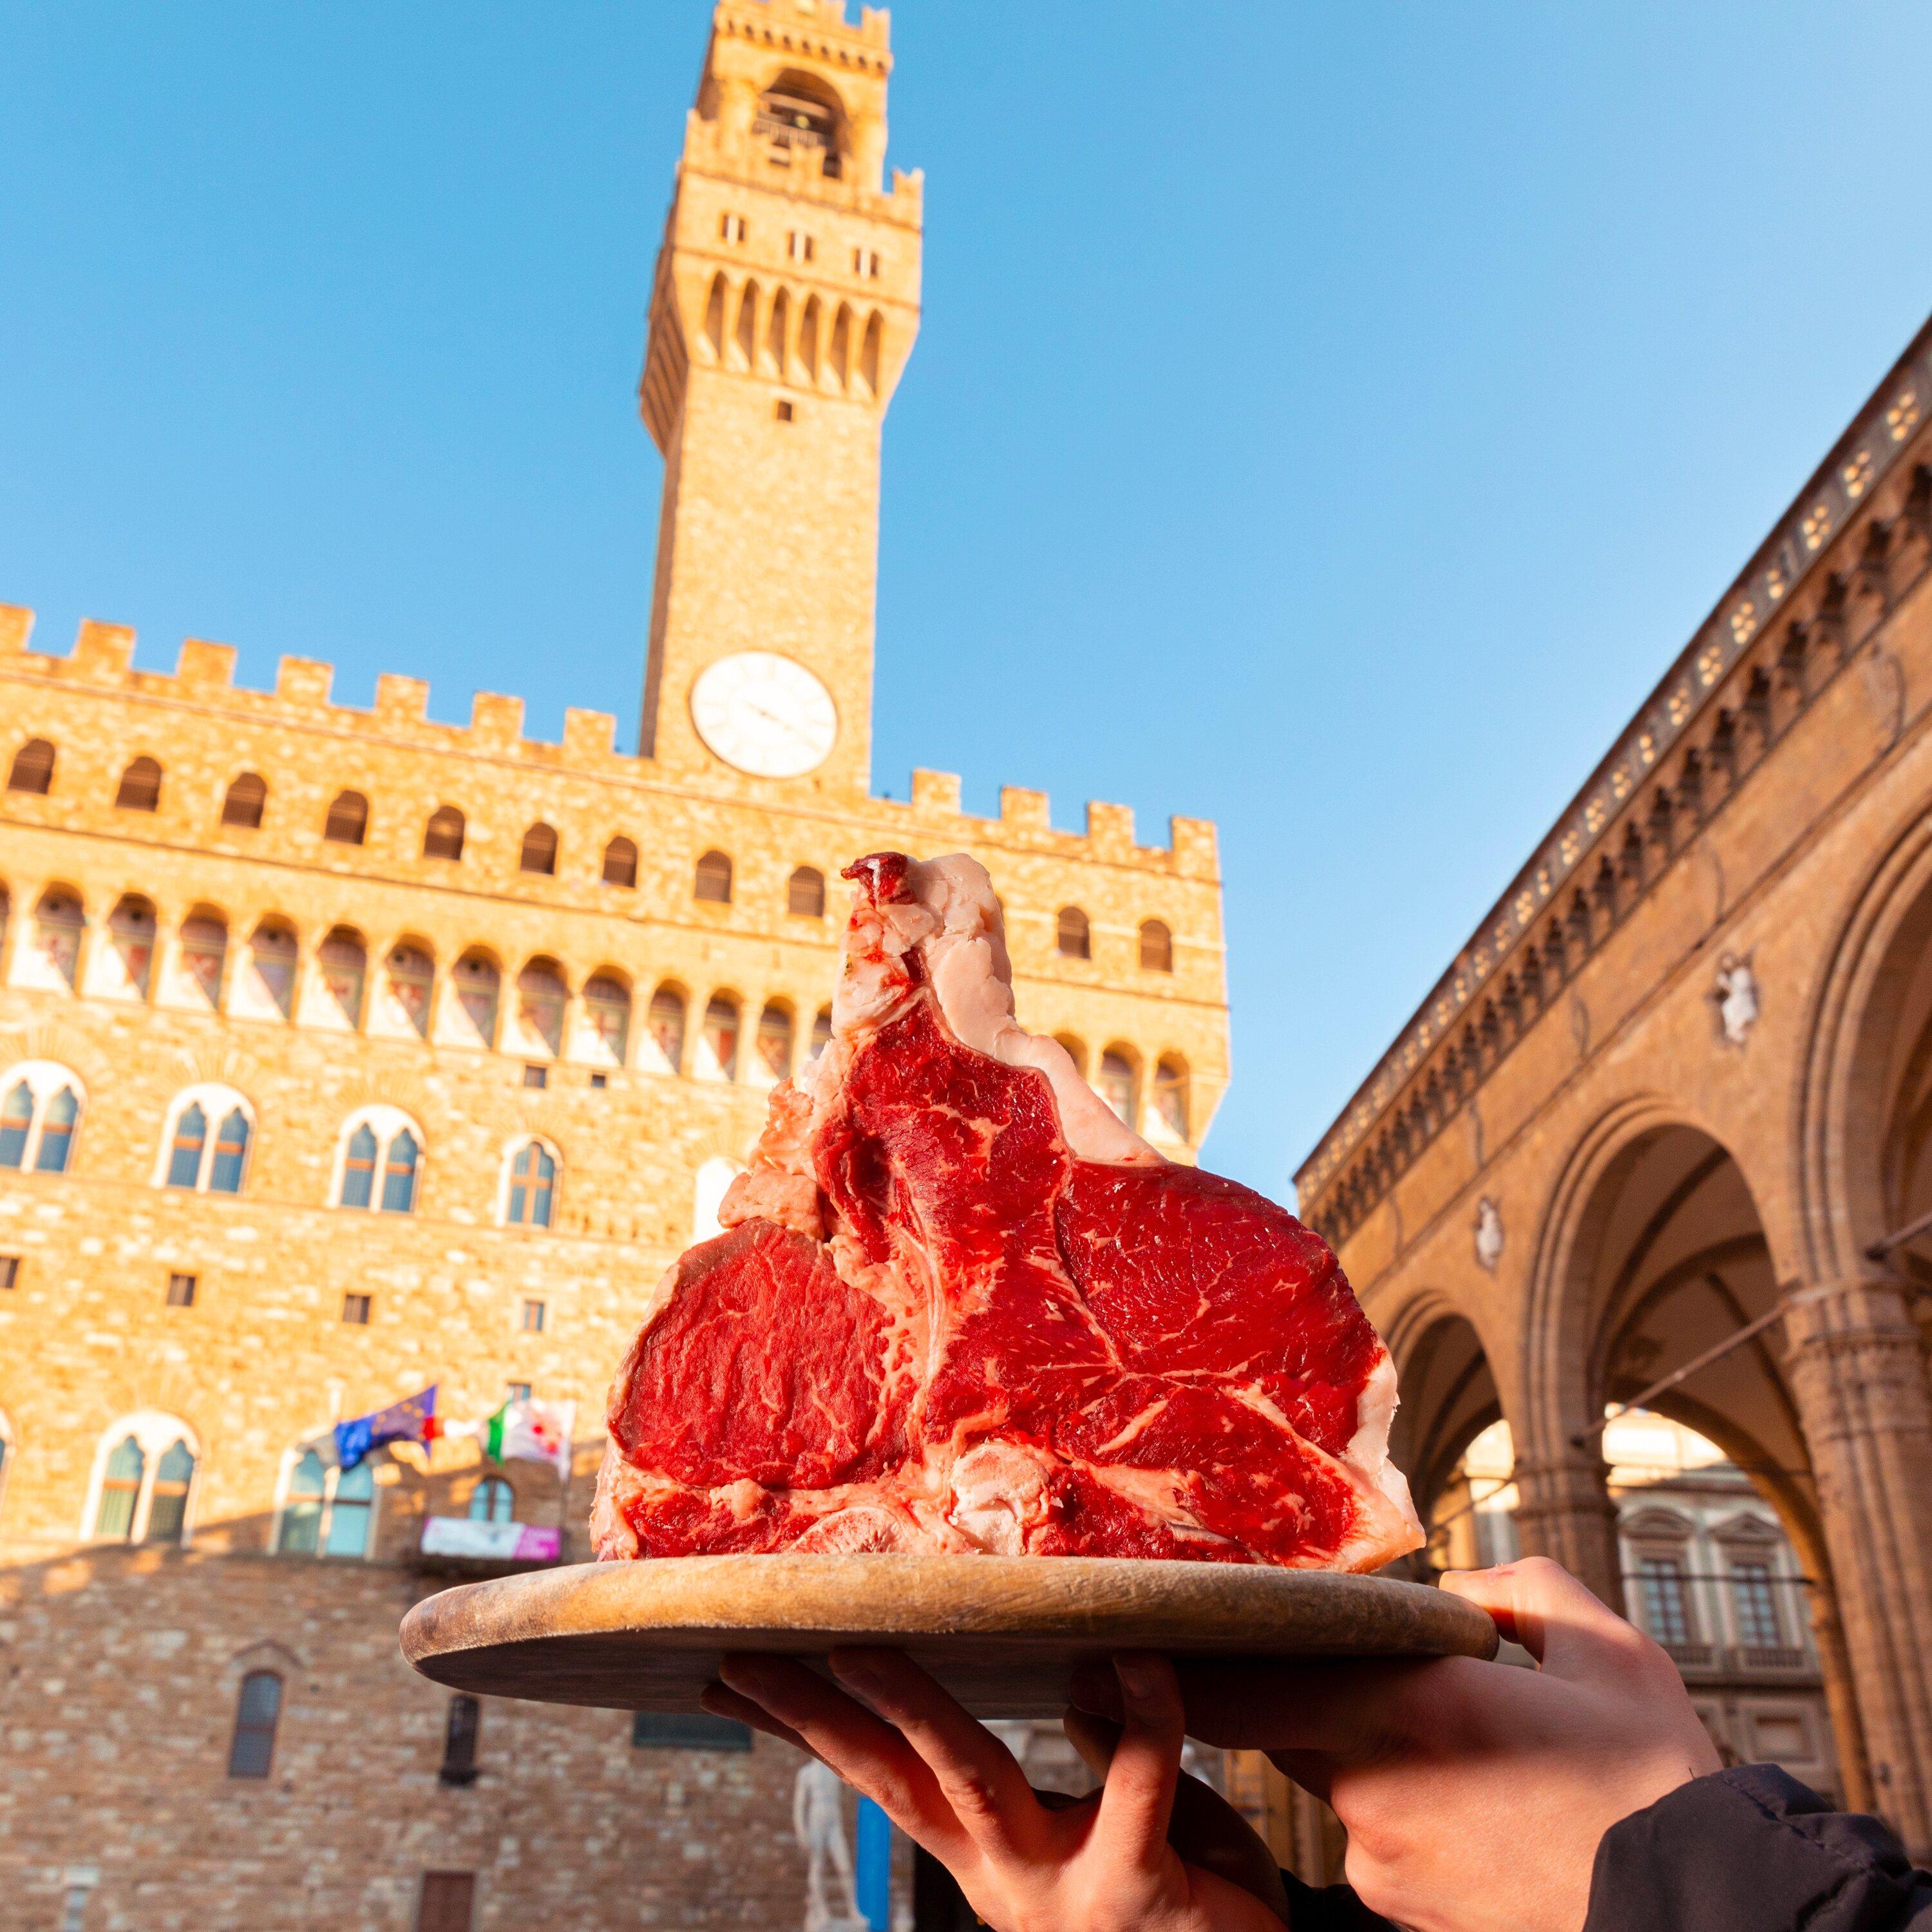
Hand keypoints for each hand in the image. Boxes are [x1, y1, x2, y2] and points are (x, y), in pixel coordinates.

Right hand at [703, 1648, 1290, 1931]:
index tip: (737, 1677)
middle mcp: (1008, 1878)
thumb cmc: (1199, 1909)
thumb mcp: (1136, 1829)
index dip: (812, 1727)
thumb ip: (1103, 1757)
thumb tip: (1077, 1678)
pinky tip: (1136, 1656)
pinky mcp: (1139, 1892)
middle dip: (819, 1717)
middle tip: (750, 1656)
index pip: (884, 1777)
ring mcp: (1064, 1890)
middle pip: (893, 1782)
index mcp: (993, 1860)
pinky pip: (1137, 1779)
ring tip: (861, 1647)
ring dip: (913, 1709)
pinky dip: (1141, 1710)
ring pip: (973, 1781)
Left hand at [1073, 1557, 1722, 1931]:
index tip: (1137, 1631)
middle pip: (1285, 1724)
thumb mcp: (1602, 1649)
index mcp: (1402, 1707)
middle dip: (1302, 1692)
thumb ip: (1517, 1594)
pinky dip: (1407, 1818)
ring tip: (1472, 1757)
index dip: (1190, 1655)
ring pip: (1339, 1785)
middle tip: (1350, 1670)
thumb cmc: (1652, 1781)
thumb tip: (1468, 1594)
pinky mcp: (1403, 1913)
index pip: (1244, 1680)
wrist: (1699, 1916)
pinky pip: (1377, 1843)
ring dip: (1374, 1760)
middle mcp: (1369, 1789)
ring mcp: (1380, 1863)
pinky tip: (1481, 1813)